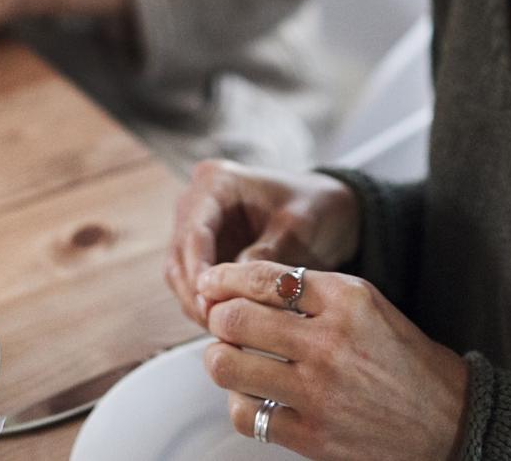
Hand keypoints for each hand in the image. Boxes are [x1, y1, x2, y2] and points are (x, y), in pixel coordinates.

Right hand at [166, 162, 361, 327]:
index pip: (195, 230)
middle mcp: (199, 202)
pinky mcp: (206, 251)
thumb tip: (230, 295)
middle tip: (215, 324)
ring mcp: (199, 227)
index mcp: (217, 182)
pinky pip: (193, 282)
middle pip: (180, 253)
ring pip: (180, 272)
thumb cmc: (316, 208)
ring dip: (196, 302)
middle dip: (194, 291)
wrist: (330, 209)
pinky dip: (205, 303)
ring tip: (222, 329)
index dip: (198, 269)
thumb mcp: (297, 229)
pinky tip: (225, 323)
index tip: (209, 303)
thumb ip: (264, 258)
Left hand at [199, 260, 468, 458]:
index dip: (224, 278)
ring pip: (228, 366)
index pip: (263, 278)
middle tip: (221, 322)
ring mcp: (318, 392)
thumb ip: (311, 291)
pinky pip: (246, 414)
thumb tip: (244, 285)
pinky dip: (240, 403)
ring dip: (219, 358)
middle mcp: (329, 342)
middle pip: (235, 318)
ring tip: (229, 357)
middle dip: (217, 317)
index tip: (209, 282)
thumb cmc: (403, 359)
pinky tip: (252, 395)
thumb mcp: (367, 304)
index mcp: (345, 300)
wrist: (447, 419)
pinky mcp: (311, 435)